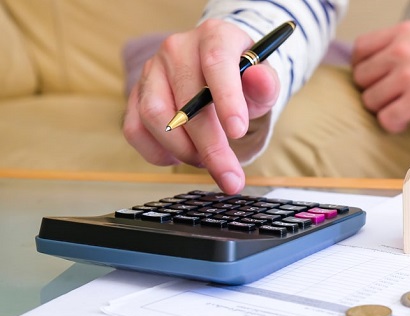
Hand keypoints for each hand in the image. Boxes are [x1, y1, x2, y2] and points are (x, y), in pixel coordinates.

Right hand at [123, 19, 279, 193]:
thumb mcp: (263, 79)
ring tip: (207, 160)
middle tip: (230, 176)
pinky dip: (157, 153)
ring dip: (183, 150)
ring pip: (155, 117)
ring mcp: (151, 71)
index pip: (216, 62)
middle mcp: (177, 48)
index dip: (226, 99)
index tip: (238, 132)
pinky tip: (180, 157)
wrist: (219, 72)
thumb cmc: (242, 78)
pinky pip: (135, 129)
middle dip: (211, 146)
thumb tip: (261, 80)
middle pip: (186, 101)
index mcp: (214, 36)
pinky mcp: (135, 94)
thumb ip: (266, 84)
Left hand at [352, 20, 409, 132]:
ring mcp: (409, 75)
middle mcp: (401, 50)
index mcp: (403, 32)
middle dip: (373, 91)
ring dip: (383, 109)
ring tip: (401, 110)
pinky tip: (406, 122)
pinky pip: (387, 118)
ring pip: (370, 100)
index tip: (373, 79)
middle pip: (361, 78)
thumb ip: (405, 45)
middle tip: (390, 98)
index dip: (363, 68)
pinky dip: (393, 124)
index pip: (360, 50)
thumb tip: (385, 64)